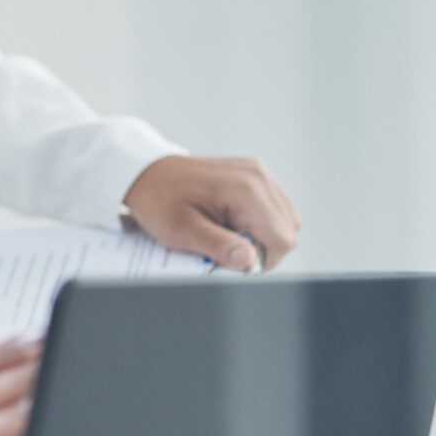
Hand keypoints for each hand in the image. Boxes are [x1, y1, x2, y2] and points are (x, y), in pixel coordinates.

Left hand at [125, 155, 301, 272]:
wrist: (147, 173)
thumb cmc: (160, 201)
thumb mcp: (183, 230)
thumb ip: (218, 246)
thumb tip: (250, 262)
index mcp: (246, 190)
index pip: (282, 239)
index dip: (261, 259)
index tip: (233, 260)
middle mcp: (259, 177)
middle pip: (288, 231)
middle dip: (261, 248)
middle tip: (226, 246)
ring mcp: (260, 173)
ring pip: (286, 220)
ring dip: (262, 235)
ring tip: (228, 232)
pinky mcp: (256, 175)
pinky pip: (276, 208)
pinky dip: (260, 222)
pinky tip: (233, 221)